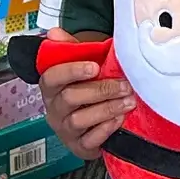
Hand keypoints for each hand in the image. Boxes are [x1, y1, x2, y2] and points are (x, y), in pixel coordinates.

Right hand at [38, 27, 133, 158]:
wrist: (94, 119)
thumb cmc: (86, 88)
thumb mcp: (81, 66)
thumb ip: (70, 49)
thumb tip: (54, 32)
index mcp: (51, 87)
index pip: (51, 77)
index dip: (71, 71)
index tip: (94, 67)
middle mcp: (54, 109)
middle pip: (70, 98)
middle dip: (100, 90)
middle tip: (124, 85)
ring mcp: (65, 130)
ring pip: (79, 120)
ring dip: (106, 109)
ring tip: (128, 102)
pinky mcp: (79, 146)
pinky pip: (89, 140)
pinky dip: (106, 129)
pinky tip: (120, 119)